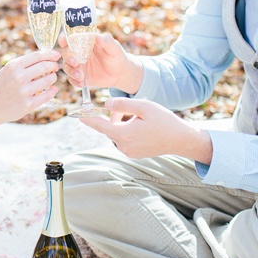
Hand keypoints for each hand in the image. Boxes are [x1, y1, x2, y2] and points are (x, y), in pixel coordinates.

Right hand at [0, 50, 59, 123]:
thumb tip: (45, 57)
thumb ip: (24, 63)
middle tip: (56, 67)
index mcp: (14, 66)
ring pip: (48, 80)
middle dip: (54, 65)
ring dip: (53, 77)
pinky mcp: (28, 104)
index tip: (57, 55)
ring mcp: (24, 91)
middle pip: (45, 66)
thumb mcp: (8, 70)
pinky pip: (47, 95)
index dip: (50, 54)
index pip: (37, 55)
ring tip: (52, 77)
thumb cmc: (2, 85)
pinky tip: (53, 89)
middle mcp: (19, 77)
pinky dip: (53, 91)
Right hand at [59, 33, 141, 93]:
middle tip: (76, 62)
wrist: (120, 73)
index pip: (70, 37)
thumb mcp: (114, 47)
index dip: (64, 38)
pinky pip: (71, 79)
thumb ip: (106, 41)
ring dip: (71, 71)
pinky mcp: (80, 76)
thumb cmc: (116, 55)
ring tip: (81, 76)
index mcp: (85, 41)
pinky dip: (74, 81)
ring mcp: (78, 64)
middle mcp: (78, 52)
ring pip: (66, 66)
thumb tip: (97, 36)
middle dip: (68, 57)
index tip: (64, 42)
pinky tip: (81, 83)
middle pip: (66, 52)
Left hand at [78, 97, 213, 163]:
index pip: (100, 126)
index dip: (88, 119)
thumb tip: (107, 103)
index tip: (77, 114)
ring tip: (140, 118)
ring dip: (122, 124)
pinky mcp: (135, 154)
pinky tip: (143, 126)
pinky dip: (128, 131)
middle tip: (129, 109)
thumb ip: (123, 104)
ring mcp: (129, 152)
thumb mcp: (143, 106)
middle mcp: (124, 146)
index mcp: (124, 134)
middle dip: (115, 117)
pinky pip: (124, 140)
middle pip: (110, 128)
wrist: (180, 140)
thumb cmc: (164, 121)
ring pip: (117, 133)